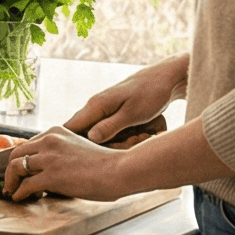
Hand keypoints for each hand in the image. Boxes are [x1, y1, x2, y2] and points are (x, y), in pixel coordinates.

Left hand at [4, 127, 135, 201]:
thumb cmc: (107, 164)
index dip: (21, 159)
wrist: (121, 170)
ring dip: (10, 181)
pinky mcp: (52, 175)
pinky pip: (26, 185)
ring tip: (12, 191)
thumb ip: (61, 153)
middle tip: (10, 182)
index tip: (20, 171)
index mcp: (56, 132)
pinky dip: (19, 193)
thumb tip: (48, 171)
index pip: (29, 144)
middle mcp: (49, 141)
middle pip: (16, 153)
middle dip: (11, 169)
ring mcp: (49, 157)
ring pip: (16, 167)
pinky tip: (20, 198)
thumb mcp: (79, 148)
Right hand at [63, 55, 188, 141]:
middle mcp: (95, 108)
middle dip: (108, 146)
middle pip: (87, 137)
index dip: (72, 145)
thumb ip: (110, 126)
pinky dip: (126, 137)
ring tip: (143, 134)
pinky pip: (112, 132)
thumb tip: (89, 138)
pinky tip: (142, 133)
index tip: (91, 155)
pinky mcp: (113, 115)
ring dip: (121, 142)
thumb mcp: (133, 113)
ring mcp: (103, 112)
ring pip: (102, 136)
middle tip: (134, 141)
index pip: (69, 128)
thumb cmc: (151, 93)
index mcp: (95, 106)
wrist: (165, 79)